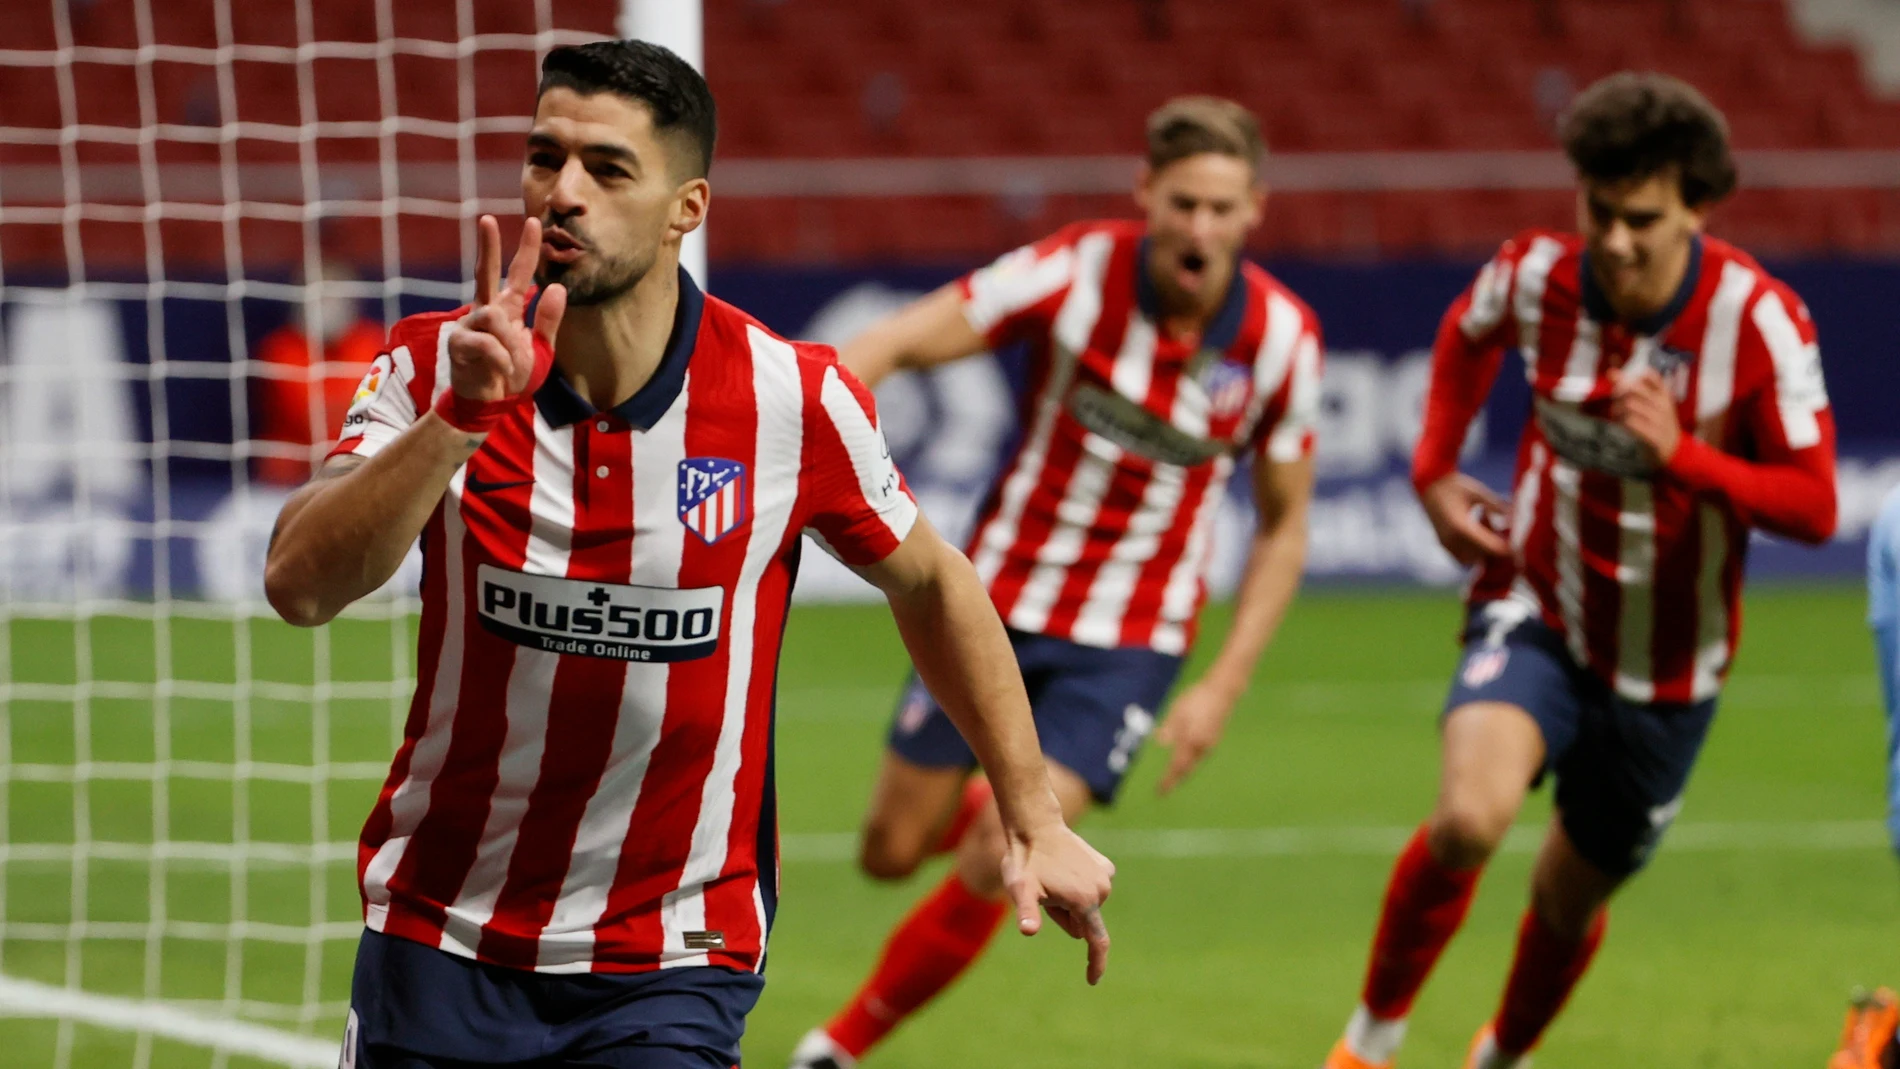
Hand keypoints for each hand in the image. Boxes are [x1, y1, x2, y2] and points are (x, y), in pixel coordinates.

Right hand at [437, 215, 567, 429]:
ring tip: (512, 365)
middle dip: (488, 246)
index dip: (526, 250)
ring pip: (494, 317)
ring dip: (510, 344)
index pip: (518, 275)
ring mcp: (469, 325)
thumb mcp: (540, 350)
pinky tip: (501, 370)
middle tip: (486, 219)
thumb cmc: (511, 376)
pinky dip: (501, 358)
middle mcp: (486, 311)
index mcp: (507, 310)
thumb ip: (548, 321)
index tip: (533, 222)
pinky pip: (487, 343)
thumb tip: (556, 287)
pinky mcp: (459, 342)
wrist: (490, 404)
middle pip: (485, 272)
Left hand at [1000, 820, 1115, 984]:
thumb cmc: (1026, 861)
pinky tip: (1063, 871)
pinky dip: (1079, 887)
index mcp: (1085, 901)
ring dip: (1071, 902)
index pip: (1096, 941)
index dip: (1096, 963)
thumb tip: (1028, 931)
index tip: (1092, 981)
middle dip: (1067, 918)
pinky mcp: (1105, 866)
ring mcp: (1106, 876)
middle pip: (1084, 922)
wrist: (1036, 826)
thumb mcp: (1021, 890)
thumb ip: (1027, 912)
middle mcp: (1102, 890)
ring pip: (1088, 907)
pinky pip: (1092, 889)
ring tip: (1052, 880)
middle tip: (1044, 896)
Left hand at [1153, 677, 1238, 795]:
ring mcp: (1210, 744)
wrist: (1223, 692)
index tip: (1160, 791)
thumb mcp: (1179, 709)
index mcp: (1191, 740)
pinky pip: (1200, 757)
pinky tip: (1185, 762)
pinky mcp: (1214, 740)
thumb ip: (1170, 727)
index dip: (1168, 780)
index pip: (1177, 766)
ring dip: (1184, 772)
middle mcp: (1202, 747)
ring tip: (1173, 779)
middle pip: (1187, 769)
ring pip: (1195, 764)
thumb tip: (1160, 742)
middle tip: (1164, 789)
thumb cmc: (1198, 698)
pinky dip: (1191, 763)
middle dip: (1176, 780)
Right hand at [1419, 472, 1510, 564]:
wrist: (1428, 484)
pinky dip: (1474, 550)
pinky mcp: (1444, 544)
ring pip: (1473, 559)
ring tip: (1488, 525)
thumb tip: (1515, 518)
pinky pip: (1463, 556)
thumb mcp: (1477, 492)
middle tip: (1506, 530)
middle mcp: (1452, 540)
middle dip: (1497, 548)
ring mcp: (1446, 544)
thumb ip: (1496, 506)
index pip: (1490, 547)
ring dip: (1485, 549)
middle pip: (1483, 556)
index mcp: (1461, 527)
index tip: (1519, 544)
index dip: (1506, 549)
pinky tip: (1477, 530)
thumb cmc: (1453, 485)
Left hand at [1611, 368, 1681, 465]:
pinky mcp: (1654, 434)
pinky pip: (1632, 422)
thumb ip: (1632, 387)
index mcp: (1664, 395)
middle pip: (1634, 388)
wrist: (1674, 448)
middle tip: (1615, 399)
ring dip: (1617, 408)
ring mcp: (1659, 420)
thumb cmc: (1658, 422)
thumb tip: (1610, 372)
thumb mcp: (1652, 403)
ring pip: (1630, 404)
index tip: (1624, 384)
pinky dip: (1622, 422)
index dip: (1633, 377)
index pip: (1651, 376)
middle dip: (1619, 392)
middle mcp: (1663, 405)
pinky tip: (1621, 424)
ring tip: (1616, 413)